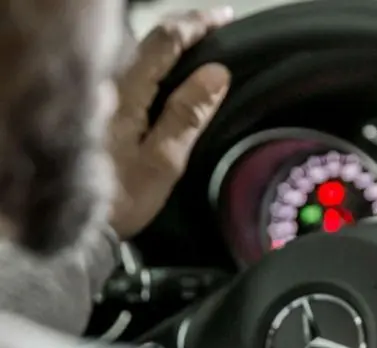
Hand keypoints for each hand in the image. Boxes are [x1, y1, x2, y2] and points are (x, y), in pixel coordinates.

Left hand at [108, 7, 233, 237]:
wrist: (78, 227)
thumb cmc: (123, 198)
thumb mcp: (165, 161)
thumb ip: (189, 114)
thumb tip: (218, 72)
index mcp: (126, 93)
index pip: (165, 41)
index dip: (197, 25)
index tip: (226, 19)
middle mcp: (107, 85)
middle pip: (148, 40)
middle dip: (184, 29)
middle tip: (216, 27)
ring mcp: (100, 96)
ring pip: (136, 54)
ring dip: (168, 44)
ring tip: (197, 45)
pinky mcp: (97, 110)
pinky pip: (129, 72)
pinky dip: (154, 63)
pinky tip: (169, 72)